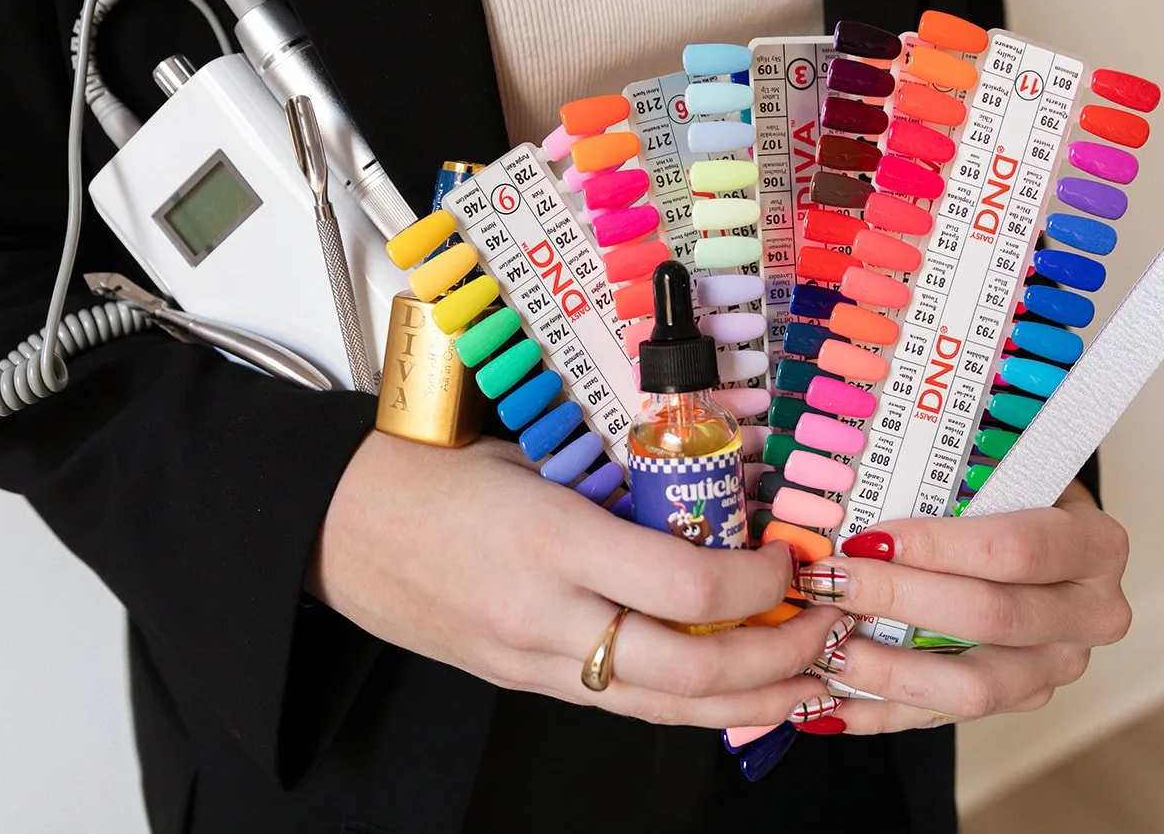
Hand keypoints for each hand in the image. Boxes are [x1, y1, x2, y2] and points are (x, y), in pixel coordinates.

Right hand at [310, 432, 845, 726]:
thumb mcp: (531, 458)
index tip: (789, 559)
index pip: (686, 589)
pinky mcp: (523, 681)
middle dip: (776, 660)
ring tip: (805, 684)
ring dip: (747, 700)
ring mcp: (533, 661)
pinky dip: (685, 704)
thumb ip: (615, 489)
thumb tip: (705, 502)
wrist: (339, 526)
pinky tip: (728, 694)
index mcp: (554, 541)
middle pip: (691, 669)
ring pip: (662, 706)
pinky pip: (621, 703)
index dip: (759, 585)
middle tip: (823, 632)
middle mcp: (548, 615)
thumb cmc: (430, 473)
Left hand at [792, 481, 1130, 732]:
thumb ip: (950, 474)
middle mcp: (1091, 614)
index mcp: (1095, 545)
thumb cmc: (1014, 493)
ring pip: (974, 688)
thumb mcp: (1003, 466)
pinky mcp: (1021, 700)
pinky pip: (945, 718)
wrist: (1051, 542)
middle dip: (898, 601)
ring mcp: (1058, 667)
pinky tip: (830, 702)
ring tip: (824, 650)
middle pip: (991, 617)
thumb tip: (859, 476)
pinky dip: (883, 712)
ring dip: (888, 670)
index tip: (869, 538)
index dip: (937, 547)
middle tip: (829, 584)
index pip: (1015, 550)